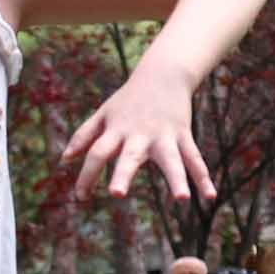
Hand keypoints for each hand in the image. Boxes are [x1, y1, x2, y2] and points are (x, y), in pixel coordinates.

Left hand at [57, 63, 210, 203]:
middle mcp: (140, 135)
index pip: (97, 153)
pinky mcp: (183, 136)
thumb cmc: (128, 99)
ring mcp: (164, 136)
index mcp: (117, 130)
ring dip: (177, 179)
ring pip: (172, 160)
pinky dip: (203, 178)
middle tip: (116, 193)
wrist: (163, 74)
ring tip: (182, 199)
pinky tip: (210, 196)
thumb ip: (83, 136)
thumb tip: (64, 160)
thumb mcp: (103, 114)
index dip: (87, 175)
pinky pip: (195, 159)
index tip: (80, 197)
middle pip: (129, 157)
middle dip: (123, 175)